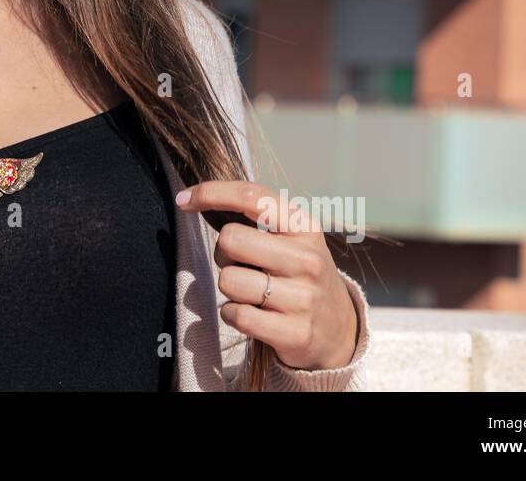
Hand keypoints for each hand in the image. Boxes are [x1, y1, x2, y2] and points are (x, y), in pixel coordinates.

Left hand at [175, 181, 357, 370]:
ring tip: (252, 292)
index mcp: (304, 227)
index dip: (211, 193)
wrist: (340, 331)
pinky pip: (236, 314)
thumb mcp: (293, 239)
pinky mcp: (294, 332)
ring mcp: (304, 298)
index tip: (184, 199)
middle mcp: (307, 259)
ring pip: (229, 280)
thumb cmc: (300, 275)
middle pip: (230, 239)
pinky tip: (251, 314)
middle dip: (223, 253)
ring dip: (229, 287)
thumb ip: (258, 218)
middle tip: (242, 265)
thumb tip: (196, 198)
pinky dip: (232, 314)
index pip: (251, 196)